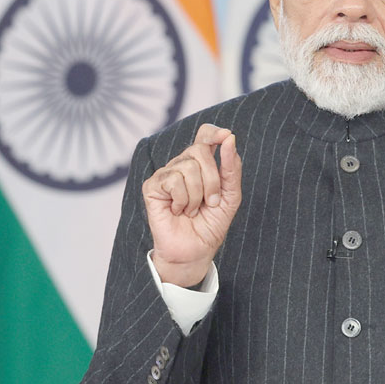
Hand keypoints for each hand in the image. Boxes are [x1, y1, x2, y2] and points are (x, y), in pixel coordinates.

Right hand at [143, 123, 241, 286]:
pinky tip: (179, 211)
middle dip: (212, 179)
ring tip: (193, 210)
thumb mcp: (230, 196)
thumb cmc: (211, 224)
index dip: (214, 132)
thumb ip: (232, 168)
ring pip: (187, 167)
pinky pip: (173, 181)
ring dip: (197, 195)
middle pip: (199, 149)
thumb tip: (229, 138)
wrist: (196, 251)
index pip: (205, 135)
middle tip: (212, 202)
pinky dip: (182, 200)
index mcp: (202, 164)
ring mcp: (166, 174)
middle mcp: (182, 164)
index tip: (226, 137)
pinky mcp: (152, 187)